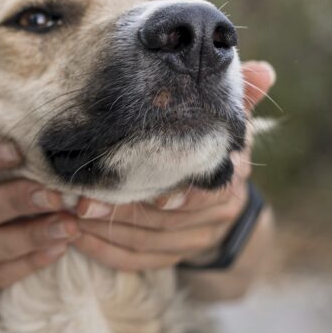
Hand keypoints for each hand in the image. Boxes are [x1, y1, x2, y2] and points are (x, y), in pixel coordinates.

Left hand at [73, 61, 275, 271]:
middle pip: (162, 220)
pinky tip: (75, 238)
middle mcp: (215, 215)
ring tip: (67, 214)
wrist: (223, 204)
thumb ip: (238, 98)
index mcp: (228, 179)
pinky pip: (134, 261)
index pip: (202, 192)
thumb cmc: (213, 148)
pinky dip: (103, 252)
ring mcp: (192, 241)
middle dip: (119, 210)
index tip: (142, 194)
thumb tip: (265, 71)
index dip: (173, 193)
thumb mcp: (226, 122)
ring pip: (144, 242)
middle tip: (80, 201)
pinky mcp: (169, 259)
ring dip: (103, 231)